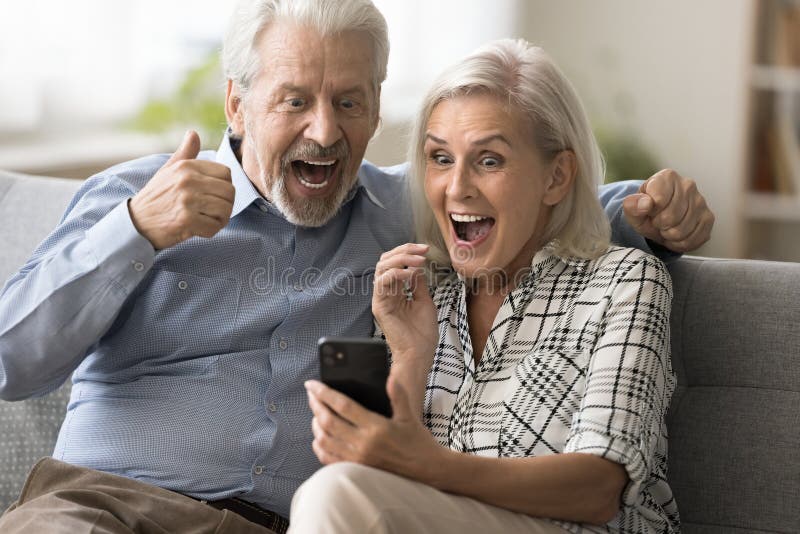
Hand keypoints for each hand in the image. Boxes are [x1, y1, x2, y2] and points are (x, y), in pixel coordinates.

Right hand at [128, 130, 234, 249]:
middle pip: (229, 192)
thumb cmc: (156, 196)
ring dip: (220, 219)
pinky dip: (211, 231)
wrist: (136, 222)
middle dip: (226, 204)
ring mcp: (187, 201)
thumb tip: (193, 133)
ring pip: (225, 209)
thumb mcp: (168, 170)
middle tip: (213, 211)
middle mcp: (188, 181)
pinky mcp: (187, 220)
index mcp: (186, 166)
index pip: (225, 173)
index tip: (213, 195)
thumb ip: (185, 153)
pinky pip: (215, 227)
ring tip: (206, 219)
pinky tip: (199, 229)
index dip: (224, 186)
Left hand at [305, 376, 446, 484]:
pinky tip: (319, 436)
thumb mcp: (409, 415)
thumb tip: (391, 377)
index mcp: (376, 427)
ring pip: (325, 440)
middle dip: (316, 405)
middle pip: (329, 421)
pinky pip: (329, 458)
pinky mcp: (356, 469)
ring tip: (315, 412)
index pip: (343, 406)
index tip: (312, 384)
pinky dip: (319, 446)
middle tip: (311, 394)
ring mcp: (358, 458)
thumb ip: (398, 395)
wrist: (426, 469)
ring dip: (316, 424)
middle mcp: (364, 443)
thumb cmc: (418, 441)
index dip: (324, 393)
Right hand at [372, 243, 437, 360]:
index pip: (394, 264)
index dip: (407, 252)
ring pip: (381, 268)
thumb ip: (417, 283)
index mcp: (395, 292)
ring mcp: (381, 299)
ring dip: (401, 260)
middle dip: (404, 251)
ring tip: (418, 261)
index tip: (425, 249)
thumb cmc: (422, 333)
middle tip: (422, 250)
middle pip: (385, 261)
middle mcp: (385, 293)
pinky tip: (411, 274)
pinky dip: (396, 273)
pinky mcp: (379, 306)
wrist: (420, 353)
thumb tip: (417, 266)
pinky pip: (382, 282)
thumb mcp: (424, 300)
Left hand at [622, 169, 714, 252]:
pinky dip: (680, 243)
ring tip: (666, 228)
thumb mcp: (632, 209)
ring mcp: (701, 201)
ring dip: (669, 236)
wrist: (659, 219)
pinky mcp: (708, 218)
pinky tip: (676, 235)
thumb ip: (632, 205)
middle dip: (659, 226)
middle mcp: (687, 185)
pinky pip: (693, 239)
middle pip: (670, 217)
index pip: (658, 200)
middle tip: (658, 222)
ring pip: (682, 231)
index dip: (650, 212)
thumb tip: (645, 204)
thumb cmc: (646, 211)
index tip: (649, 211)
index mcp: (667, 177)